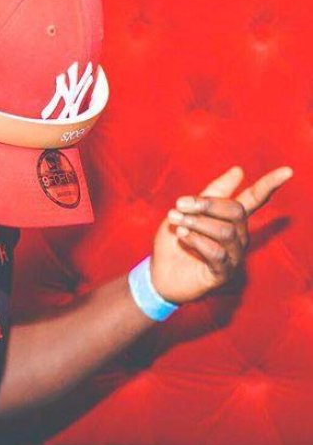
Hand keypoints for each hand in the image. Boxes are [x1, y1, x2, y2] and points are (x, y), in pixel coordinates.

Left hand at [151, 166, 292, 303]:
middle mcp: (238, 236)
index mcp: (231, 219)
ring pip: (226, 231)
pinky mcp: (222, 273)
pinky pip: (217, 253)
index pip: (254, 199)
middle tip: (179, 204)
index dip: (269, 185)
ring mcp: (233, 256)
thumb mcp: (188, 211)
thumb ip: (211, 193)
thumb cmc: (175, 241)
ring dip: (197, 223)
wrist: (158, 273)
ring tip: (176, 222)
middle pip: (236, 212)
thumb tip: (239, 170)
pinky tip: (182, 236)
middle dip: (206, 204)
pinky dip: (197, 241)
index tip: (287, 171)